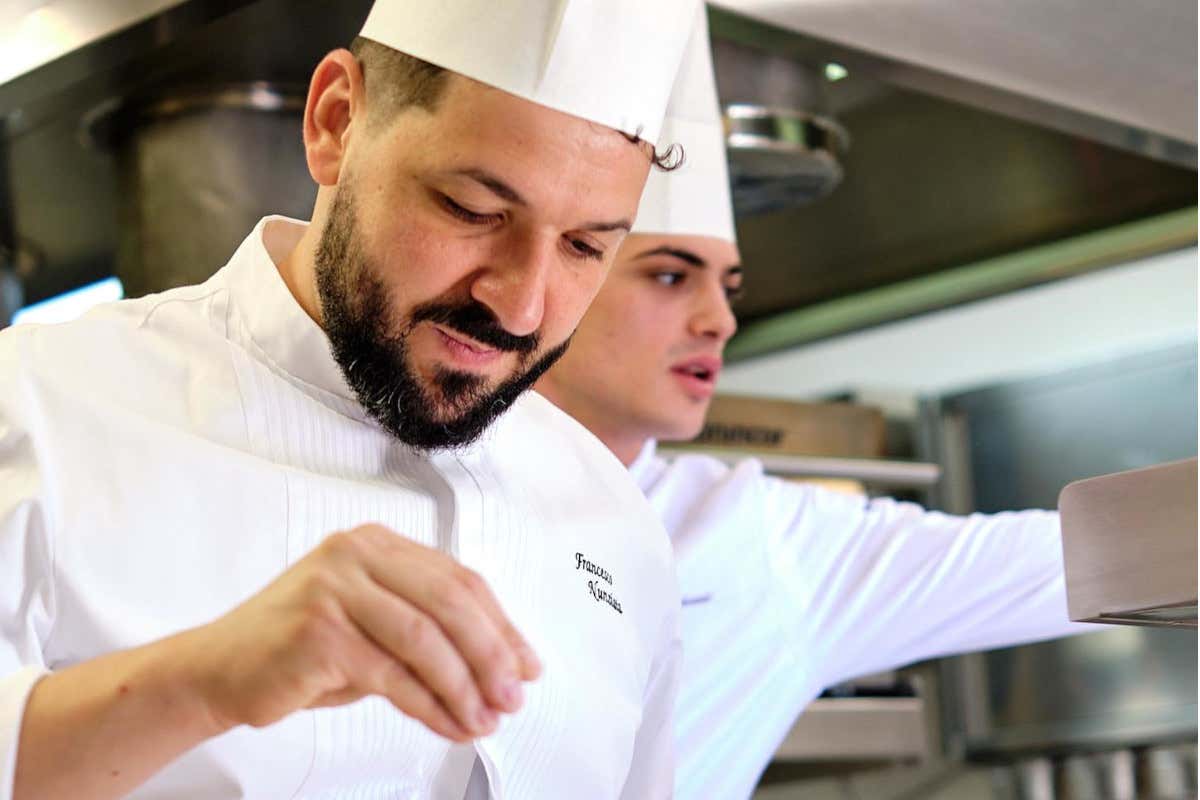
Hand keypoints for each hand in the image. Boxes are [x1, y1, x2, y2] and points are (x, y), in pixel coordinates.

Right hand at [183, 524, 541, 741]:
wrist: (219, 670)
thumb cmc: (300, 649)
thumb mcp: (372, 623)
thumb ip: (428, 628)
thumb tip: (502, 664)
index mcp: (376, 543)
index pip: (459, 580)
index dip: (501, 624)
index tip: (528, 664)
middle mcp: (355, 554)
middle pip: (450, 602)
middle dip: (492, 654)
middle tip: (515, 695)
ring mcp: (334, 589)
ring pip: (426, 639)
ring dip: (465, 686)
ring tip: (487, 718)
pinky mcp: (319, 632)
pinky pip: (393, 675)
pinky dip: (430, 705)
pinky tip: (450, 724)